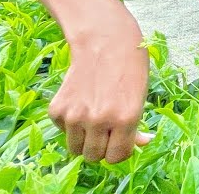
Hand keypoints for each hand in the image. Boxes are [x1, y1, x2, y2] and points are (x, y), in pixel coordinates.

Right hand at [49, 15, 150, 163]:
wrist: (104, 41)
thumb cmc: (128, 69)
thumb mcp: (140, 98)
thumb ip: (136, 127)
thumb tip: (141, 145)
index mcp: (126, 118)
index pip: (116, 157)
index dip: (118, 151)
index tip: (119, 141)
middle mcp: (99, 120)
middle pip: (93, 157)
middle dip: (100, 147)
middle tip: (105, 128)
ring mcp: (75, 115)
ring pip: (75, 148)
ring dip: (83, 138)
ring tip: (93, 115)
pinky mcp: (57, 109)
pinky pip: (63, 131)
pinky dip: (70, 123)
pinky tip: (81, 102)